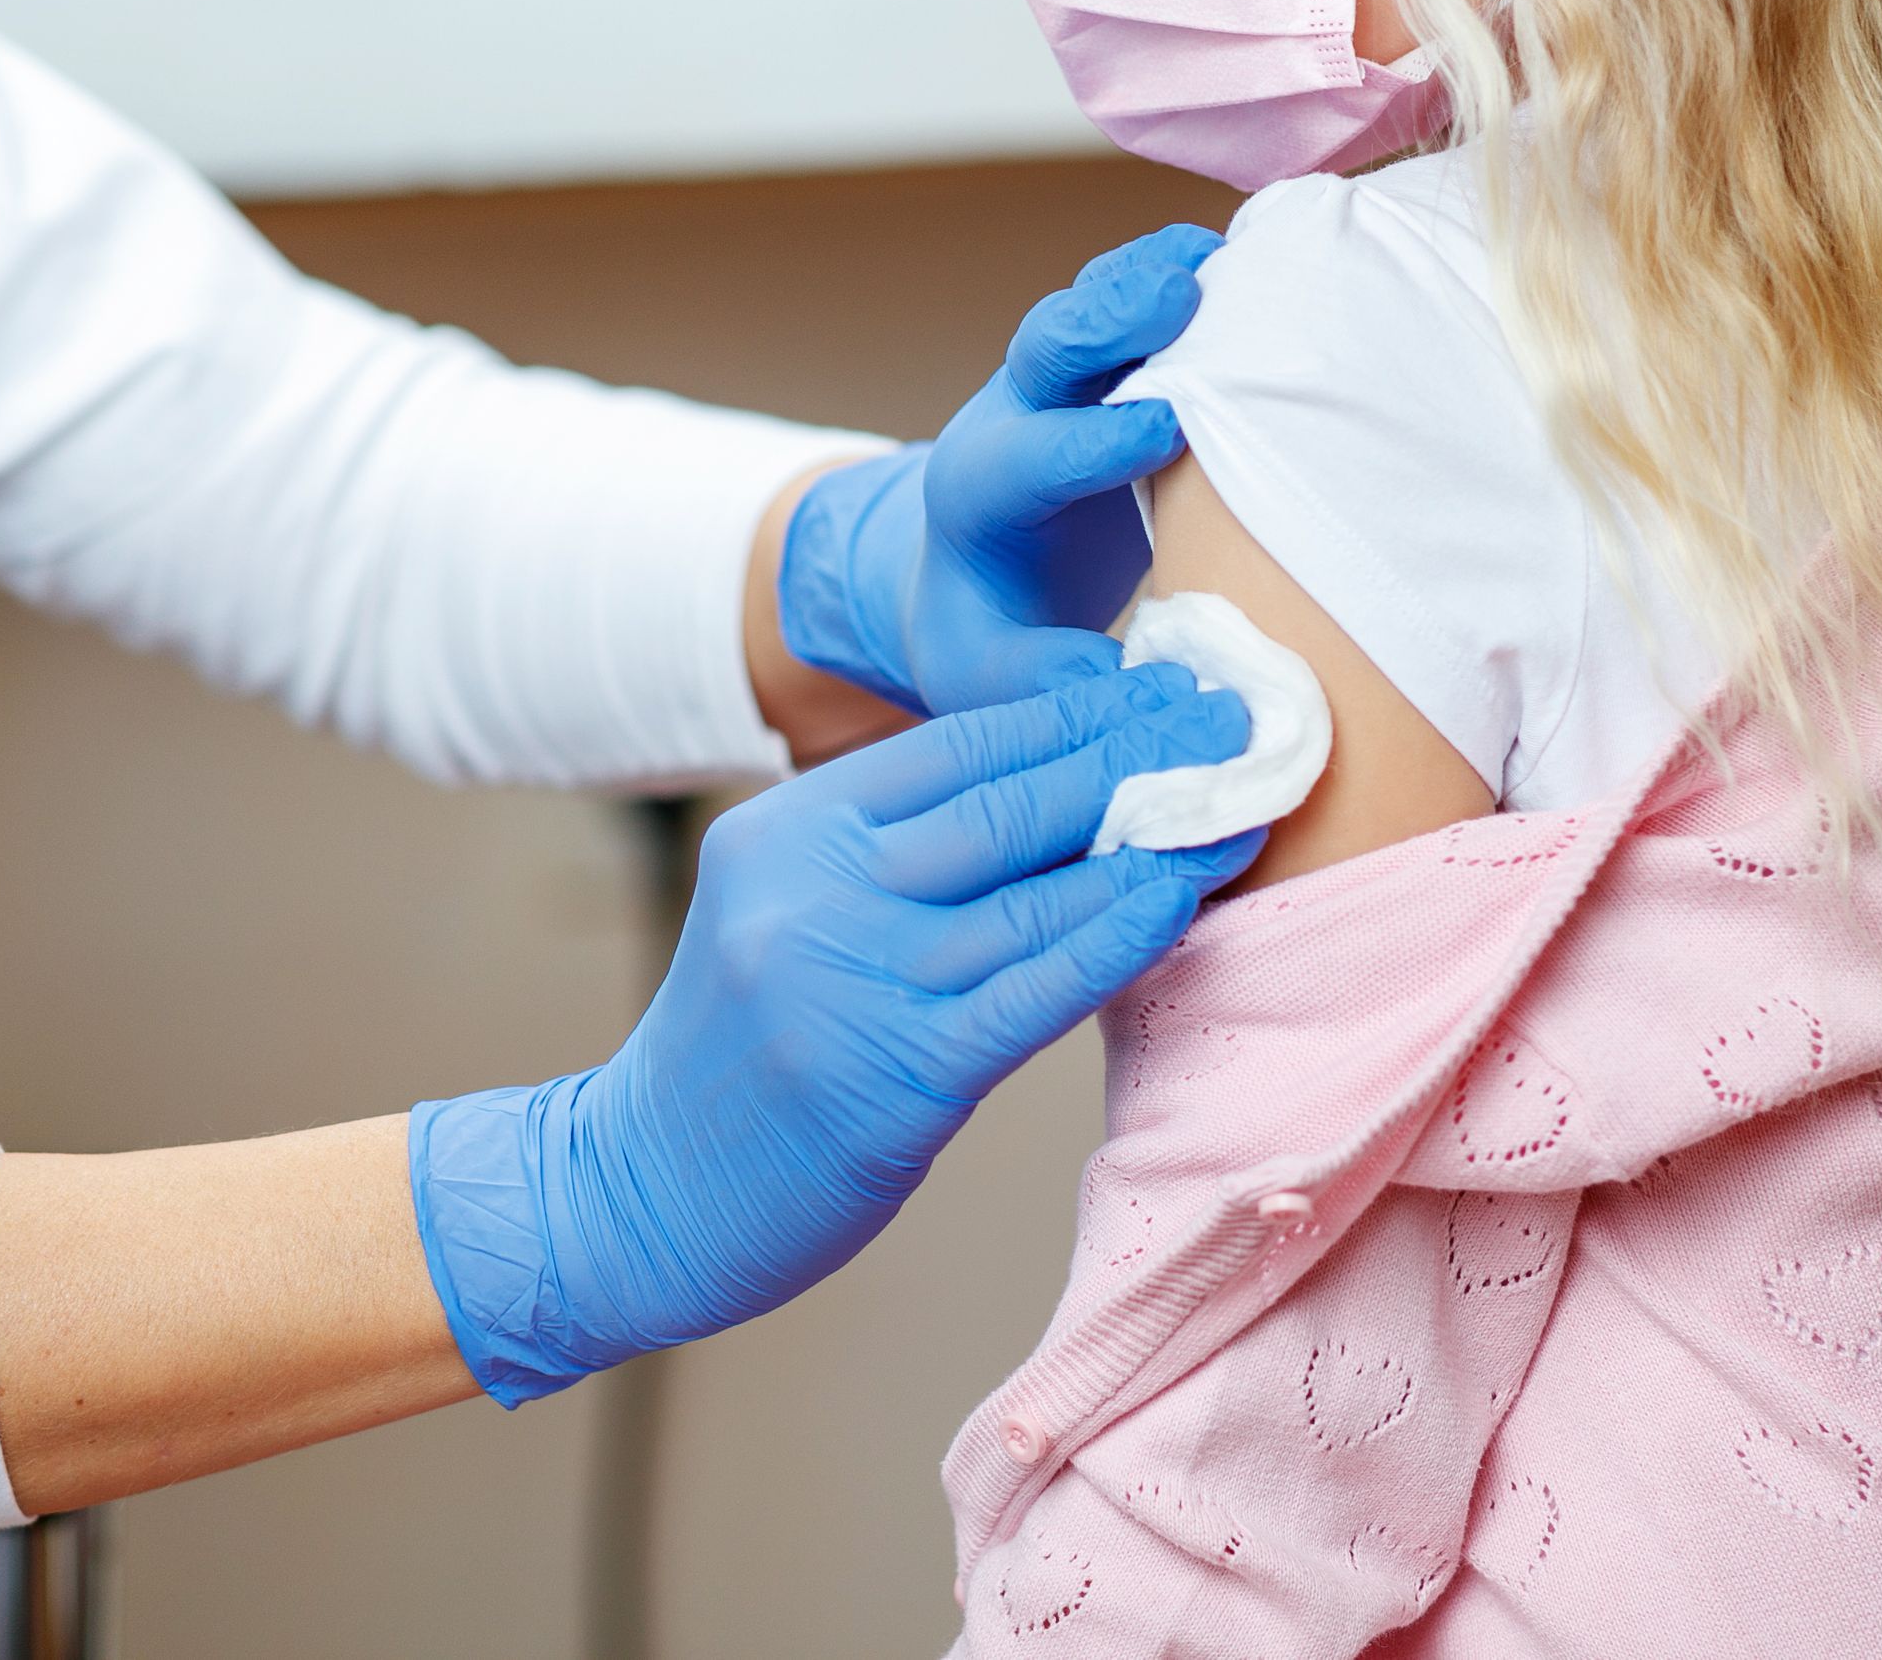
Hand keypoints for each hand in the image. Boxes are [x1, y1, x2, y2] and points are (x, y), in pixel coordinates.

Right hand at [408, 660, 1257, 1402]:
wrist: (644, 1191)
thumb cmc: (746, 1048)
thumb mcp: (787, 909)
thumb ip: (891, 851)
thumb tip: (1065, 789)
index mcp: (786, 831)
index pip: (955, 747)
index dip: (1074, 714)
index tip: (1167, 690)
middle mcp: (813, 891)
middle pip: (1003, 803)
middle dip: (1130, 757)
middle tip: (1231, 724)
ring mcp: (848, 982)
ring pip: (1029, 893)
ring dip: (1150, 844)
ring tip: (1238, 803)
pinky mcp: (893, 1077)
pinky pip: (1028, 992)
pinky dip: (1112, 939)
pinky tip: (1177, 900)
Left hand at [779, 225, 1219, 715]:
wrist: (975, 580)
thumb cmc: (992, 636)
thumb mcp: (995, 682)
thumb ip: (1060, 685)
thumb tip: (1164, 699)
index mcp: (979, 497)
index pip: (1033, 457)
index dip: (1094, 442)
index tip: (1163, 430)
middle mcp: (1014, 415)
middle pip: (1046, 347)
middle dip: (1104, 318)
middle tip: (1176, 291)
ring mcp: (1063, 376)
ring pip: (1094, 304)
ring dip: (1149, 277)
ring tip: (1218, 253)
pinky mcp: (1110, 358)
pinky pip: (1137, 295)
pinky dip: (1184, 269)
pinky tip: (1246, 248)